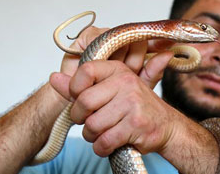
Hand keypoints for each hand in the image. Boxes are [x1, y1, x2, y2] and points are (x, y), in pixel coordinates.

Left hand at [51, 53, 180, 155]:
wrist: (166, 125)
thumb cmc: (135, 107)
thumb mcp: (111, 89)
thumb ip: (81, 85)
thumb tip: (54, 78)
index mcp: (118, 70)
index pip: (85, 71)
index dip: (75, 89)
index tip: (80, 99)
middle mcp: (126, 82)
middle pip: (84, 102)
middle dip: (80, 118)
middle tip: (89, 121)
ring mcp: (132, 104)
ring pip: (92, 125)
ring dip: (92, 136)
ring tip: (103, 132)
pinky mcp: (135, 125)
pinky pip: (104, 141)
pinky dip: (101, 148)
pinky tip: (109, 144)